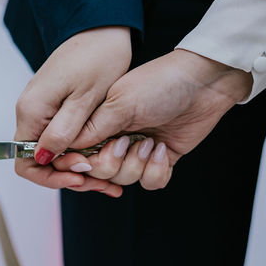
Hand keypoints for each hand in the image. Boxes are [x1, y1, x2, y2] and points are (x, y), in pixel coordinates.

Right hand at [14, 26, 131, 193]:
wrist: (103, 28)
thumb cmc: (98, 58)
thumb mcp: (86, 99)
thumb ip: (64, 131)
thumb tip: (43, 158)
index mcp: (32, 111)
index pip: (25, 163)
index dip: (52, 178)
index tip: (83, 177)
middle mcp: (30, 112)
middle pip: (40, 161)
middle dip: (71, 176)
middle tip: (106, 182)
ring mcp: (41, 109)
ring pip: (53, 152)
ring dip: (80, 166)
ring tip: (111, 175)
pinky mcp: (54, 106)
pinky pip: (61, 138)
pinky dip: (82, 152)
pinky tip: (106, 156)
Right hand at [51, 50, 251, 189]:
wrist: (204, 83)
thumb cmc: (160, 83)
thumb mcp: (120, 103)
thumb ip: (91, 128)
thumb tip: (61, 148)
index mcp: (93, 119)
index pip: (69, 152)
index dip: (71, 165)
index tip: (83, 165)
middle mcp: (109, 136)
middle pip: (93, 172)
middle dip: (109, 165)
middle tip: (124, 144)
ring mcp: (133, 149)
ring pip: (120, 179)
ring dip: (136, 164)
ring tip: (150, 142)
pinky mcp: (156, 160)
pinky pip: (148, 182)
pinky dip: (156, 170)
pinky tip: (163, 149)